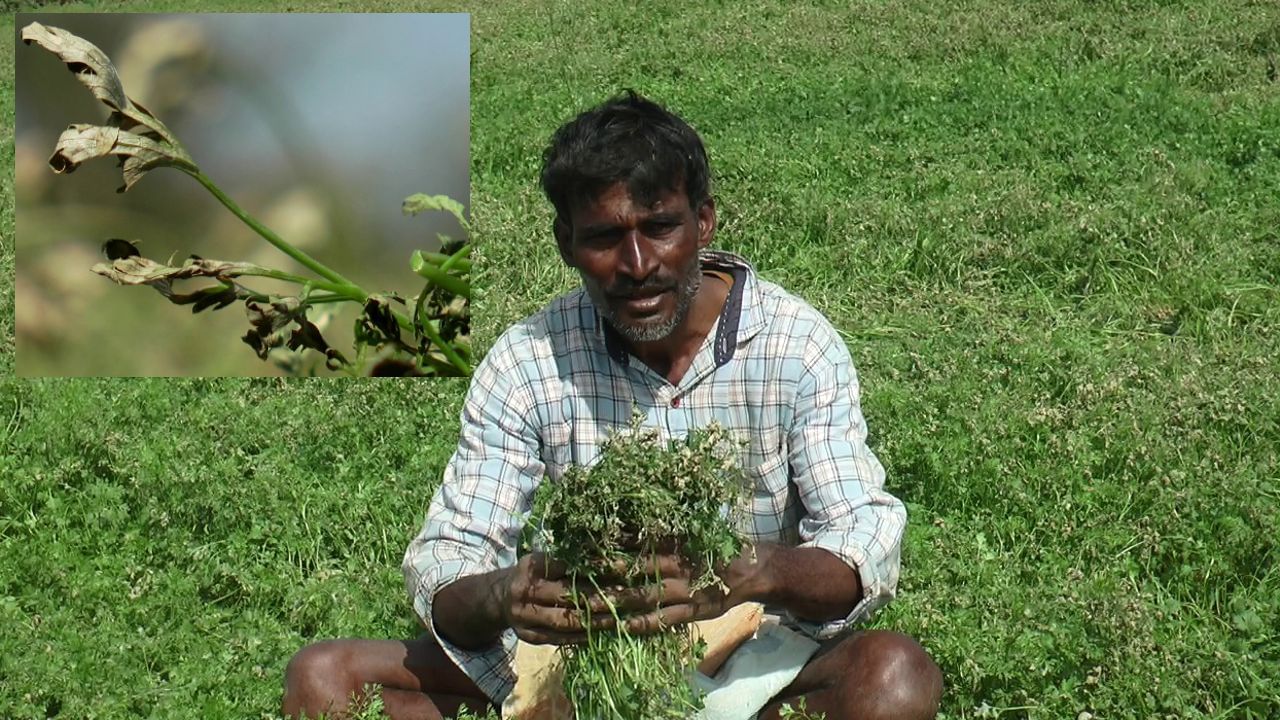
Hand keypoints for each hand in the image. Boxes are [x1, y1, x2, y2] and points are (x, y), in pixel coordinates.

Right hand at [501, 552, 618, 644]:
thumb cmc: (533, 574)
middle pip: (566, 595)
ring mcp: (524, 616)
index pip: (568, 565)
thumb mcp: (545, 559)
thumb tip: (610, 560)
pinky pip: (559, 639)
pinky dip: (581, 636)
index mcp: (531, 566)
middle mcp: (524, 591)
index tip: (621, 566)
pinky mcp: (529, 636)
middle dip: (598, 596)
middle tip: (625, 596)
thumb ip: (570, 560)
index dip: (595, 566)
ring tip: (617, 619)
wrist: (500, 598)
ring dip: (593, 621)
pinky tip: (600, 633)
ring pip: (564, 621)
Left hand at [583, 546, 769, 635]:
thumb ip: (656, 531)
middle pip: (627, 571)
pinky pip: (658, 621)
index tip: (573, 550)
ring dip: (609, 604)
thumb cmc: (711, 545)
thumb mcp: (684, 531)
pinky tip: (615, 629)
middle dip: (596, 576)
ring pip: (638, 598)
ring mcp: (680, 591)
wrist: (749, 569)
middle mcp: (672, 565)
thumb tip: (618, 525)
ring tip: (580, 609)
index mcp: (670, 542)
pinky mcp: (689, 613)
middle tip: (566, 581)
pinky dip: (637, 625)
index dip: (601, 548)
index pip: (629, 544)